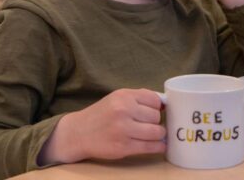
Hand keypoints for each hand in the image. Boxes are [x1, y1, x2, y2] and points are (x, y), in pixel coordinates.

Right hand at [38, 89, 165, 164]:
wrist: (78, 133)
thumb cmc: (101, 114)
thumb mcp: (117, 98)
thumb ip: (139, 98)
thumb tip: (164, 103)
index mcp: (124, 96)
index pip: (155, 100)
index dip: (157, 107)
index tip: (153, 112)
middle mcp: (124, 110)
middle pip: (156, 116)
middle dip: (155, 122)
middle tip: (147, 125)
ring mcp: (124, 129)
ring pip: (157, 132)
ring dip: (158, 135)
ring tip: (152, 135)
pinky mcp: (123, 147)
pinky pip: (150, 147)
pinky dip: (158, 147)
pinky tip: (158, 146)